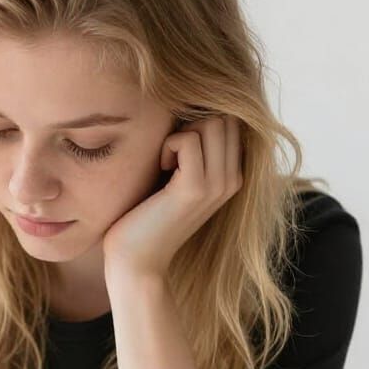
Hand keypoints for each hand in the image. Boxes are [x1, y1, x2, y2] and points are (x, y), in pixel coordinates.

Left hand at [102, 114, 243, 282]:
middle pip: (226, 116)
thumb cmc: (145, 216)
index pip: (231, 120)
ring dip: (180, 134)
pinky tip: (160, 169)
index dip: (200, 122)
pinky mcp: (195, 189)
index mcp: (231, 176)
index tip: (176, 149)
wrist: (136, 261)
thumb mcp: (174, 178)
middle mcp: (232, 180)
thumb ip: (192, 150)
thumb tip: (188, 107)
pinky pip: (188, 139)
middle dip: (192, 123)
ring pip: (212, 122)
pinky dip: (168, 145)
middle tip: (169, 153)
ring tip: (165, 163)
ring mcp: (218, 185)